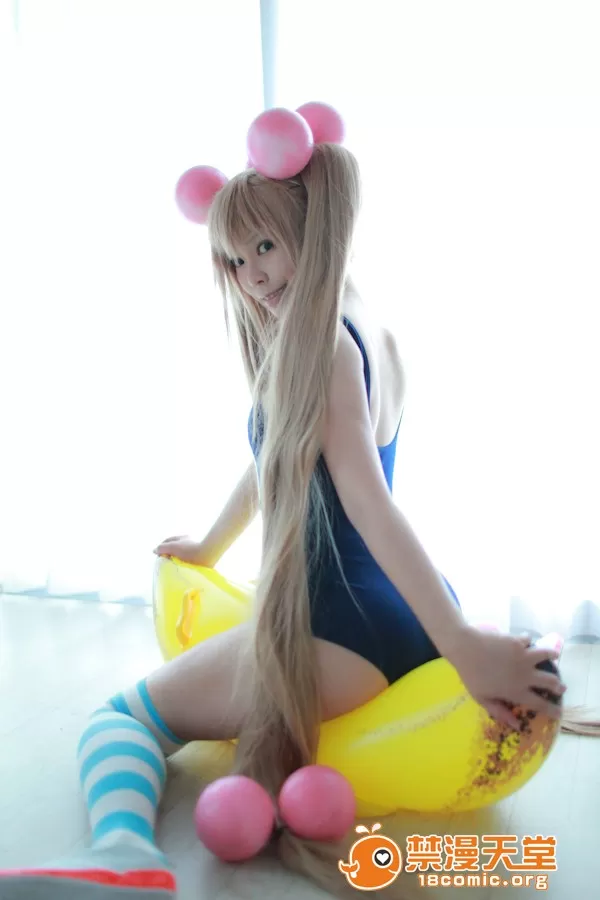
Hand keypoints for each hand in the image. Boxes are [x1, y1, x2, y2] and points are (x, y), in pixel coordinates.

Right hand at [153, 535, 217, 567]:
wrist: (207, 557)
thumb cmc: (189, 550)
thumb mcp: (172, 546)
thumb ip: (162, 548)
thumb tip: (155, 550)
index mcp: (182, 538)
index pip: (167, 541)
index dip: (161, 548)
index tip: (158, 557)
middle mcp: (187, 544)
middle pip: (173, 549)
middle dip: (168, 556)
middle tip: (164, 563)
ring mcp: (193, 552)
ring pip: (179, 557)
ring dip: (174, 562)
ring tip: (172, 568)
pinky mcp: (197, 561)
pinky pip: (185, 563)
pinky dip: (181, 566)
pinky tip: (180, 570)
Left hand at [449, 626, 565, 729]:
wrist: (465, 648)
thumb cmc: (471, 675)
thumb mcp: (482, 698)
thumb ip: (500, 712)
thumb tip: (516, 725)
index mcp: (516, 691)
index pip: (540, 704)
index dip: (552, 710)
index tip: (559, 713)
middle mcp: (525, 674)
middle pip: (550, 681)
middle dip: (558, 685)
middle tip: (560, 687)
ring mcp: (523, 656)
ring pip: (546, 655)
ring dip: (552, 656)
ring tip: (554, 656)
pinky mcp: (517, 640)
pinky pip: (528, 640)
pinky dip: (529, 641)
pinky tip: (528, 641)